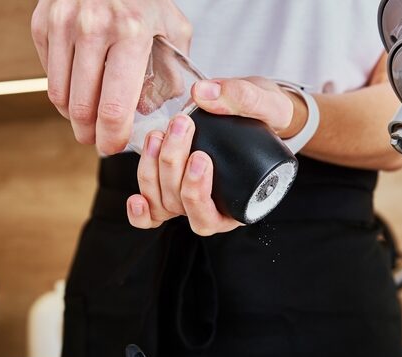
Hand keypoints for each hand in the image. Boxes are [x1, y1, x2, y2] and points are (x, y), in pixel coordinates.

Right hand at [31, 0, 192, 154]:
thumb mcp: (172, 27)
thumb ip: (171, 71)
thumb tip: (152, 109)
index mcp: (131, 33)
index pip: (115, 105)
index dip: (112, 137)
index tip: (113, 146)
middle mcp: (93, 27)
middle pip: (82, 107)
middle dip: (90, 134)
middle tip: (98, 141)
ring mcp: (63, 23)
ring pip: (60, 95)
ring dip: (73, 116)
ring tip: (87, 120)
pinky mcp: (43, 22)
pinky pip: (48, 74)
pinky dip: (62, 89)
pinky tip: (78, 88)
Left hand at [126, 77, 307, 235]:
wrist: (258, 113)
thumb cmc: (268, 118)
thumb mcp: (268, 103)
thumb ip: (243, 97)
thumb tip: (202, 94)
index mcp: (239, 206)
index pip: (210, 217)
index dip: (197, 192)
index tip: (201, 156)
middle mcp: (212, 210)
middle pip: (179, 204)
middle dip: (173, 165)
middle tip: (182, 125)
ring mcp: (187, 203)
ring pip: (160, 203)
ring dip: (152, 170)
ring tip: (159, 134)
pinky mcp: (170, 192)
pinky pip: (152, 214)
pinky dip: (141, 211)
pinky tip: (134, 197)